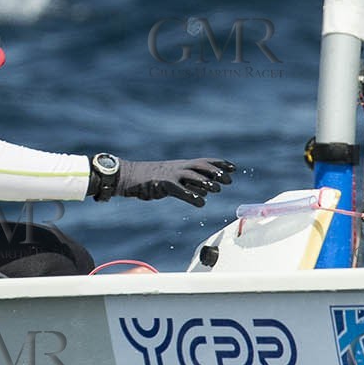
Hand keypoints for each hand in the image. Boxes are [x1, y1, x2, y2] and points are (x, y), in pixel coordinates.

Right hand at [115, 158, 234, 206]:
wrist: (129, 176)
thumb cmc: (151, 180)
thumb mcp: (172, 179)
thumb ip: (188, 185)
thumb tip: (204, 194)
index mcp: (182, 164)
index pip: (205, 161)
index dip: (220, 164)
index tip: (234, 168)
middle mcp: (178, 167)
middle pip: (201, 166)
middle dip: (216, 172)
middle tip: (229, 180)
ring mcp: (170, 175)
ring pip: (191, 176)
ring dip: (205, 183)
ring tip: (217, 190)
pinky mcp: (162, 184)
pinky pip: (179, 190)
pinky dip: (190, 196)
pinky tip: (199, 202)